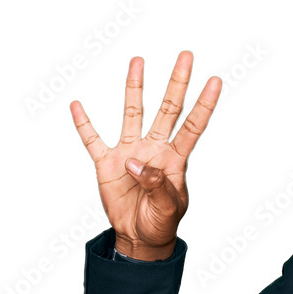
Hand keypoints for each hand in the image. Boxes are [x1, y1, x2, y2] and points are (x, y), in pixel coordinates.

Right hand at [70, 51, 221, 259]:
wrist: (140, 237)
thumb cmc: (161, 222)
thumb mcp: (168, 208)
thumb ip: (157, 185)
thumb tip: (136, 163)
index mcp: (174, 159)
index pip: (193, 126)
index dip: (204, 104)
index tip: (215, 80)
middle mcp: (154, 149)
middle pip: (167, 110)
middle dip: (177, 83)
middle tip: (186, 55)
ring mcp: (130, 153)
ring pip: (132, 113)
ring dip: (134, 88)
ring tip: (138, 61)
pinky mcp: (106, 164)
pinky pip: (92, 140)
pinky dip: (84, 124)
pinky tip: (77, 105)